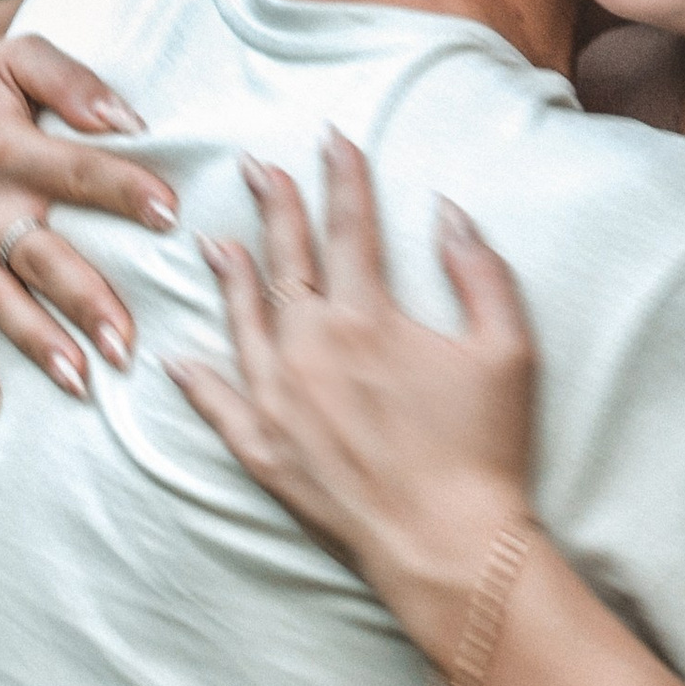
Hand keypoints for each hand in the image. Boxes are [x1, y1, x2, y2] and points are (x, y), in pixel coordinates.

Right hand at [0, 4, 178, 428]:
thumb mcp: (13, 52)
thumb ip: (70, 79)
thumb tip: (129, 121)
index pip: (72, 170)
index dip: (122, 189)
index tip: (170, 214)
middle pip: (37, 253)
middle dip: (84, 300)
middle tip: (130, 341)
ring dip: (39, 342)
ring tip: (81, 382)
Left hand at [169, 133, 541, 670]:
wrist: (448, 546)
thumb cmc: (486, 450)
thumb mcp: (508, 350)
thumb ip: (480, 272)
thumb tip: (449, 211)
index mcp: (369, 317)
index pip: (351, 228)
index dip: (342, 178)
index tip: (332, 139)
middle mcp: (312, 348)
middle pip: (286, 261)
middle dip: (272, 207)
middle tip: (253, 167)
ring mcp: (280, 400)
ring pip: (242, 322)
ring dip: (229, 276)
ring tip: (214, 241)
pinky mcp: (265, 452)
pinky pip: (219, 406)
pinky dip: (195, 380)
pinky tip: (176, 357)